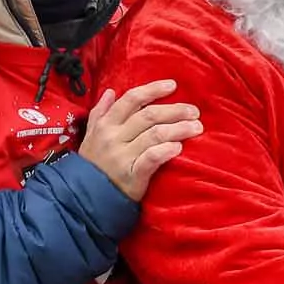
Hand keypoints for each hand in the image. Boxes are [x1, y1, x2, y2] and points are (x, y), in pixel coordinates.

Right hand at [79, 81, 201, 202]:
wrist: (86, 197)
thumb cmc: (93, 164)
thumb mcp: (90, 136)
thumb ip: (99, 112)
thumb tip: (110, 91)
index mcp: (105, 124)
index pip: (132, 99)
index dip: (153, 90)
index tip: (173, 86)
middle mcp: (113, 137)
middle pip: (148, 116)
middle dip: (174, 110)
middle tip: (194, 111)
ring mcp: (122, 156)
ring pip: (155, 135)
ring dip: (179, 129)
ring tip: (196, 128)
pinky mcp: (132, 175)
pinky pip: (152, 158)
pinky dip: (166, 150)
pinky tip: (179, 147)